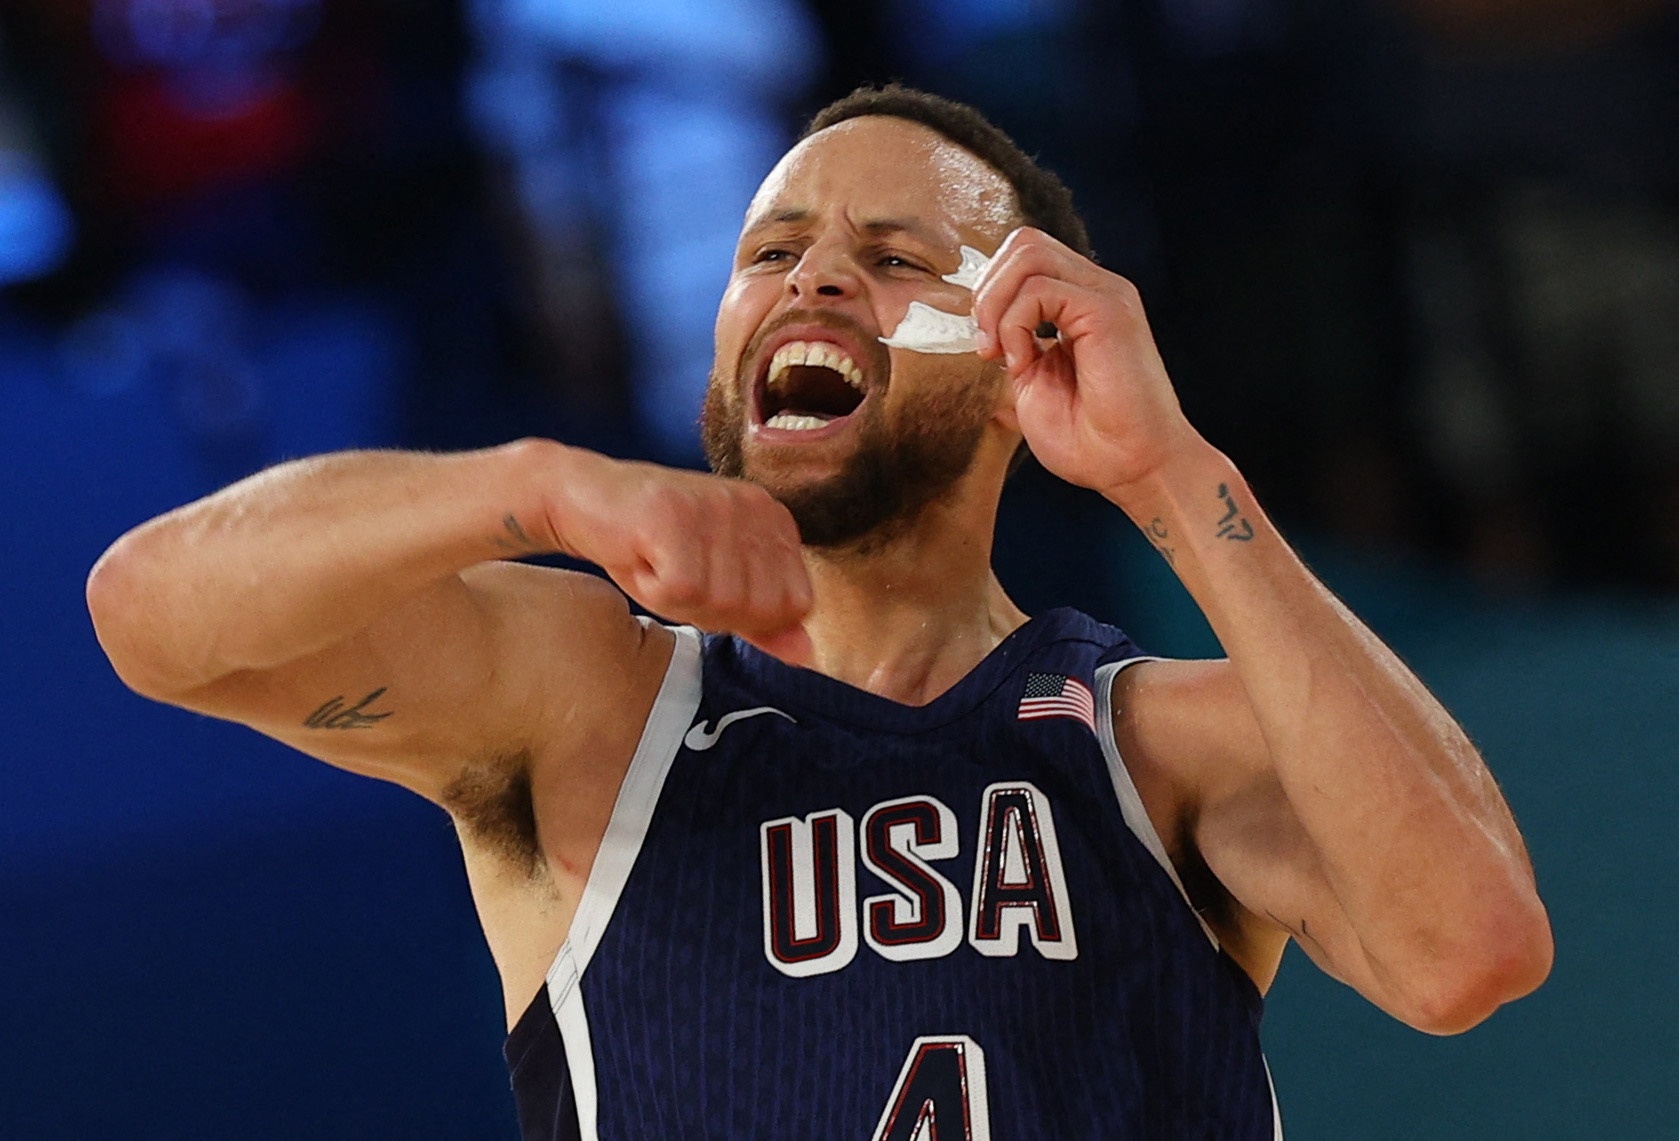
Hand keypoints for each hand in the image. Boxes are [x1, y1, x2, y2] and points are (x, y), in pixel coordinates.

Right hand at [541, 451, 813, 665]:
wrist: (583, 498)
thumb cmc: (652, 546)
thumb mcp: (716, 584)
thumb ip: (764, 620)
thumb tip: (807, 655)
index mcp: (774, 518)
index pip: (797, 603)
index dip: (749, 617)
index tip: (708, 588)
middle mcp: (753, 507)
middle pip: (759, 608)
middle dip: (712, 613)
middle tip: (677, 578)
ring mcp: (716, 508)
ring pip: (719, 604)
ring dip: (678, 602)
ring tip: (657, 565)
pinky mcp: (675, 517)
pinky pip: (681, 592)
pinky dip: (653, 593)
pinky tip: (642, 561)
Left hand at [971, 228, 1200, 499]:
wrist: (1135, 467)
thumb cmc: (1091, 440)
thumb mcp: (1033, 384)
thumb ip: (1013, 345)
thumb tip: (980, 324)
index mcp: (1079, 303)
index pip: (1025, 258)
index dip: (990, 292)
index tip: (985, 348)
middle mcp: (1094, 289)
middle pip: (1024, 243)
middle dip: (987, 290)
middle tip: (987, 347)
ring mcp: (1104, 295)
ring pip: (1027, 252)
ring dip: (996, 303)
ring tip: (1001, 353)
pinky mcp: (1107, 310)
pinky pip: (1039, 288)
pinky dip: (1015, 324)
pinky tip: (1024, 363)